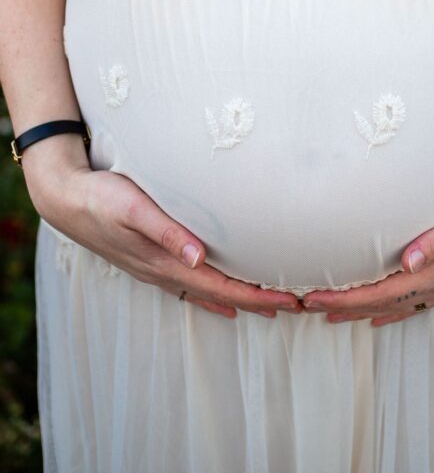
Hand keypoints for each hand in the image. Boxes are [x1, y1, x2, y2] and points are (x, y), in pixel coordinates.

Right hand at [25, 148, 302, 319]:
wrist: (67, 197)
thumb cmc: (102, 196)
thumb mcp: (133, 207)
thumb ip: (166, 230)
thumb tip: (198, 257)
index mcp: (165, 261)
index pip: (221, 286)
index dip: (256, 295)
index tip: (288, 300)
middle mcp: (164, 271)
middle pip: (219, 294)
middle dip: (257, 302)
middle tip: (295, 306)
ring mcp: (156, 268)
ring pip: (206, 293)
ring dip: (239, 301)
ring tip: (270, 308)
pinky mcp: (151, 260)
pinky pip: (189, 287)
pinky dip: (212, 296)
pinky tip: (223, 303)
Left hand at [301, 165, 433, 325]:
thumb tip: (407, 261)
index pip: (380, 291)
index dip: (343, 297)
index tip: (310, 299)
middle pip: (381, 302)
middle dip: (341, 306)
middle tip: (302, 306)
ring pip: (395, 304)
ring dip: (361, 310)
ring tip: (329, 315)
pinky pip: (415, 300)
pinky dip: (392, 308)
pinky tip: (380, 313)